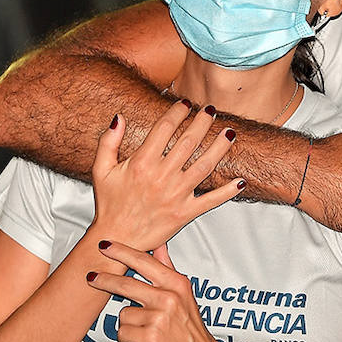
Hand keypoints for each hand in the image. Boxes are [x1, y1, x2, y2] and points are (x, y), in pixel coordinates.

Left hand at [86, 243, 224, 341]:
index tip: (106, 245)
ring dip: (128, 324)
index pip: (144, 261)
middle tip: (92, 277)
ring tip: (144, 330)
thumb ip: (168, 268)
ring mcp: (159, 317)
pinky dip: (128, 339)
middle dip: (105, 280)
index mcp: (177, 284)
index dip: (121, 252)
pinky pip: (123, 333)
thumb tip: (159, 246)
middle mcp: (168, 298)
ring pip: (123, 314)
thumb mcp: (185, 294)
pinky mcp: (150, 337)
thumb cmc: (192, 331)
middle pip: (126, 284)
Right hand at [92, 102, 244, 250]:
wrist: (116, 238)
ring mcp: (176, 195)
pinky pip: (211, 201)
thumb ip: (108, 142)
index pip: (164, 128)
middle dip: (203, 122)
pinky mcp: (185, 213)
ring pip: (204, 166)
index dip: (177, 112)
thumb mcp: (101, 170)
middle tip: (211, 110)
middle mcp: (162, 177)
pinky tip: (240, 181)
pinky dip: (228, 192)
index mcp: (142, 163)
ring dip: (219, 148)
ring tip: (229, 133)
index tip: (185, 103)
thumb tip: (119, 118)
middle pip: (188, 142)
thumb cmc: (109, 204)